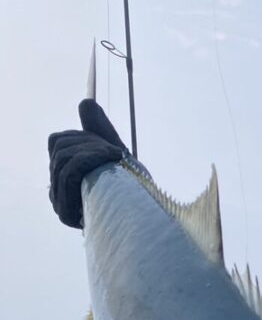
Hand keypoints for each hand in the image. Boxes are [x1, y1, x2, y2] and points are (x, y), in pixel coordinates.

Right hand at [48, 100, 127, 227]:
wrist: (147, 218)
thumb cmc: (132, 189)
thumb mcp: (114, 153)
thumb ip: (99, 130)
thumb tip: (85, 102)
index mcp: (64, 175)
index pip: (56, 141)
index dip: (80, 136)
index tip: (107, 146)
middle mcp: (57, 190)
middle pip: (59, 147)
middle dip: (89, 142)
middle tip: (116, 153)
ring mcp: (60, 203)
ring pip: (64, 157)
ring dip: (93, 150)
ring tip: (116, 157)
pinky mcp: (67, 213)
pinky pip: (70, 171)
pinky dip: (90, 158)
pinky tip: (111, 158)